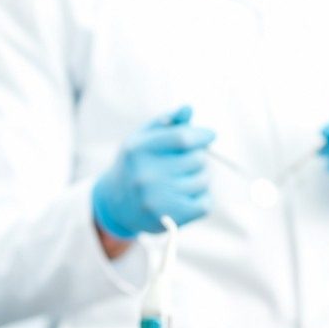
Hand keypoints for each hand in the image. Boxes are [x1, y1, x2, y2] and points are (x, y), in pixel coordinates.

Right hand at [92, 105, 215, 238]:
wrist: (117, 205)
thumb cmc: (137, 165)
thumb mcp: (143, 139)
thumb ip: (166, 123)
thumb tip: (188, 109)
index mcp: (139, 150)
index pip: (183, 138)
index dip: (201, 136)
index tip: (210, 135)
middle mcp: (147, 175)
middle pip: (198, 159)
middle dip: (198, 158)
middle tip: (187, 163)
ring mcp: (158, 199)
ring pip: (204, 181)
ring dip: (201, 178)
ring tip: (185, 180)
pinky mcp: (171, 218)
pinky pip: (205, 203)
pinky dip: (203, 199)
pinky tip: (188, 196)